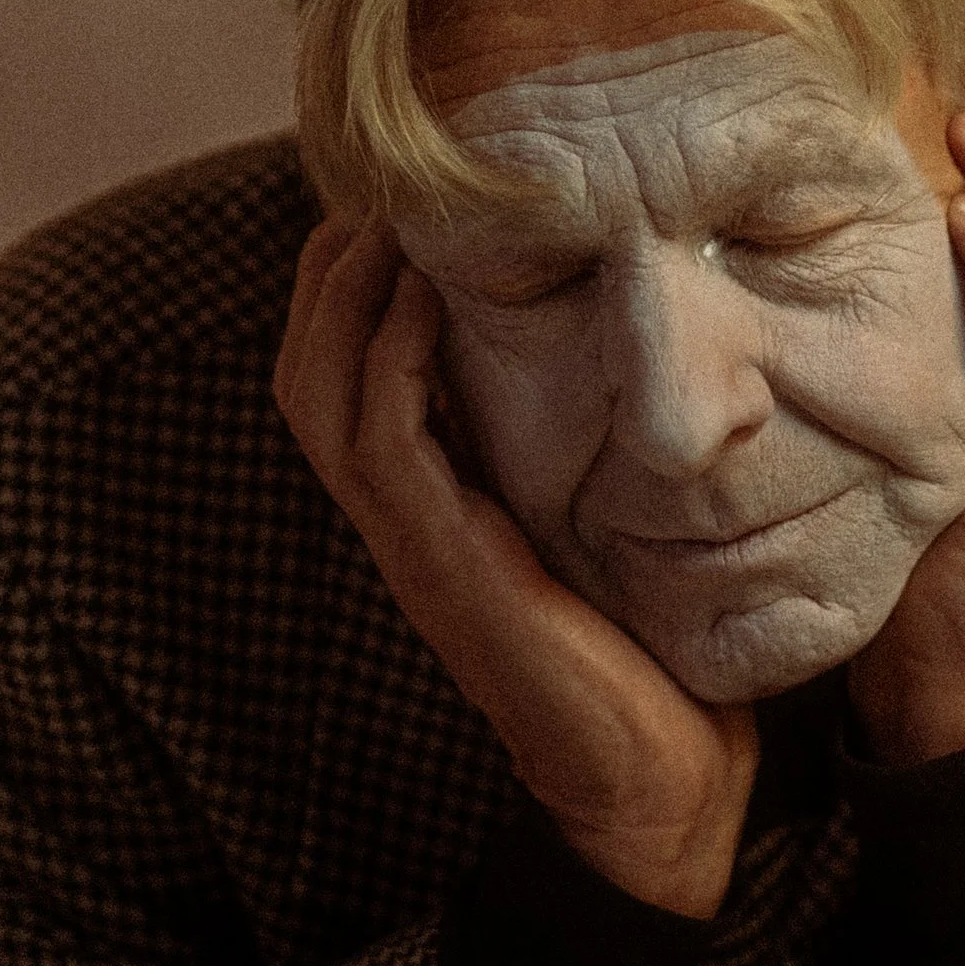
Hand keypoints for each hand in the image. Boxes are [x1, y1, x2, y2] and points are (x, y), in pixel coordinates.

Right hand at [274, 211, 758, 916]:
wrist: (662, 776)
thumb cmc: (645, 633)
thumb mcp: (596, 501)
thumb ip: (577, 427)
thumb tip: (617, 314)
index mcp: (425, 497)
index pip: (334, 367)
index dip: (346, 277)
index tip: (400, 198)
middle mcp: (400, 516)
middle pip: (303, 366)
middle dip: (328, 268)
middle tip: (383, 189)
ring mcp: (411, 544)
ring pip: (319, 394)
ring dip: (345, 295)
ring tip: (391, 220)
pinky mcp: (443, 567)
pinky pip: (382, 444)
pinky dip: (391, 359)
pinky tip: (424, 298)